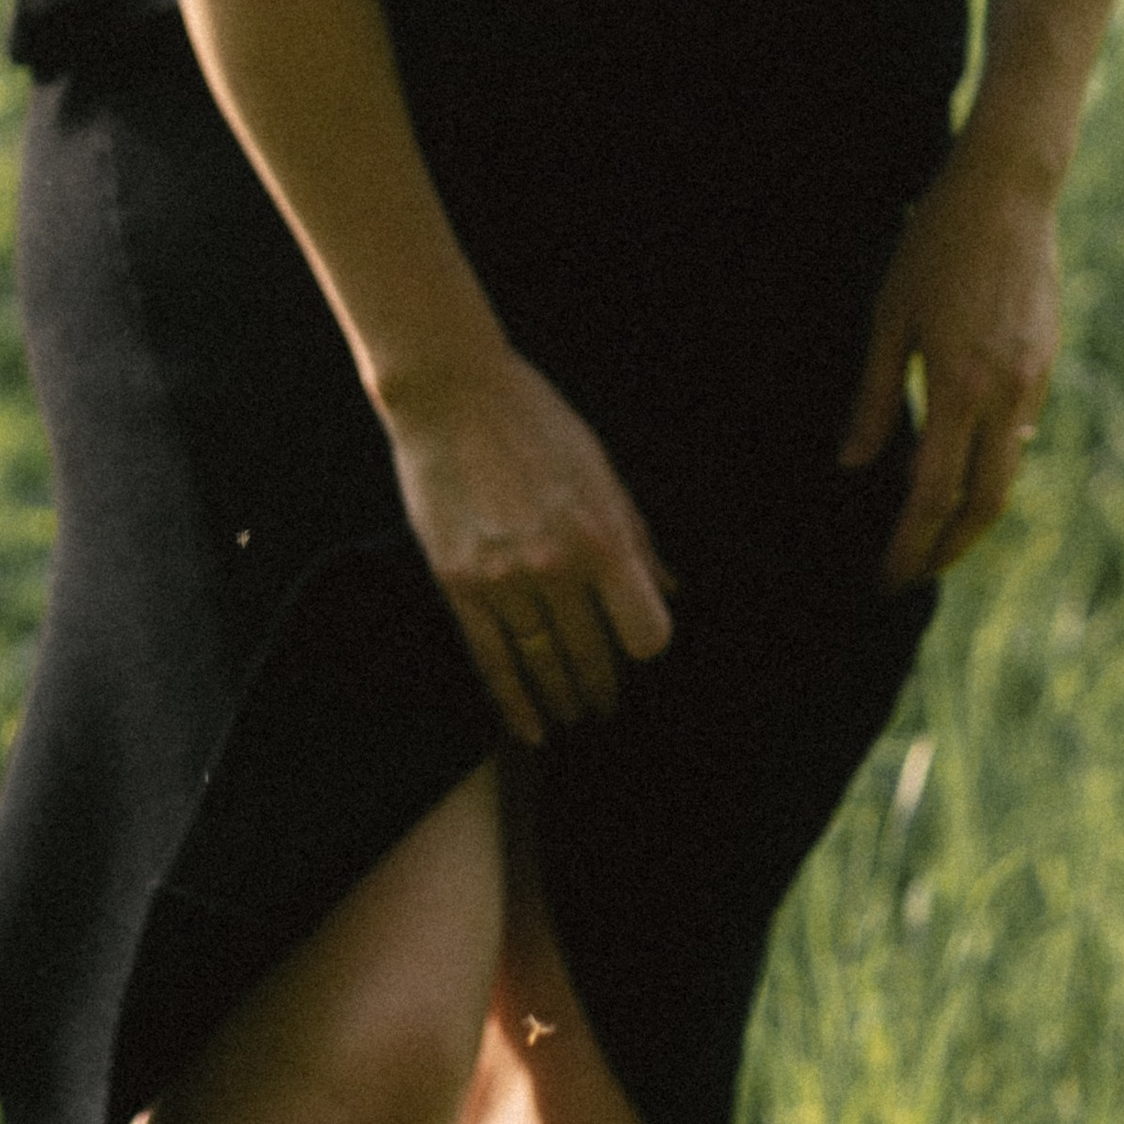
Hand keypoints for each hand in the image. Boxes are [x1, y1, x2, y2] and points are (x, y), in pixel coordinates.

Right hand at [380, 345, 675, 746]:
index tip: (641, 647)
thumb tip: (670, 589)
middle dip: (604, 686)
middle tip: (608, 704)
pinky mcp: (459, 585)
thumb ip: (637, 537)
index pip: (645, 631)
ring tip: (574, 715)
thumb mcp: (602, 469)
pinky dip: (512, 702)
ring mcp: (504, 580)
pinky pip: (491, 660)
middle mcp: (556, 566)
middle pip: (593, 656)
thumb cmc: (536, 421)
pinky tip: (529, 728)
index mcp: (601, 534)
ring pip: (543, 665)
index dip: (647, 645)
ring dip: (563, 699)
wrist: (452, 395)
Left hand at [840, 150, 1058, 586]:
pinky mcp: (1046, 364)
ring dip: (971, 509)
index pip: (932, 494)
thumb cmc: (935, 244)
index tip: (886, 576)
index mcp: (958, 387)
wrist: (1008, 192)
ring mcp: (1034, 382)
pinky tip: (959, 455)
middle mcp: (1005, 397)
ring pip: (1007, 472)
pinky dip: (990, 461)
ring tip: (928, 523)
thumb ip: (874, 396)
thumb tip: (854, 463)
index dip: (909, 545)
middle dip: (948, 549)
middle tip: (912, 572)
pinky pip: (1019, 433)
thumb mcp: (889, 315)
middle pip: (983, 503)